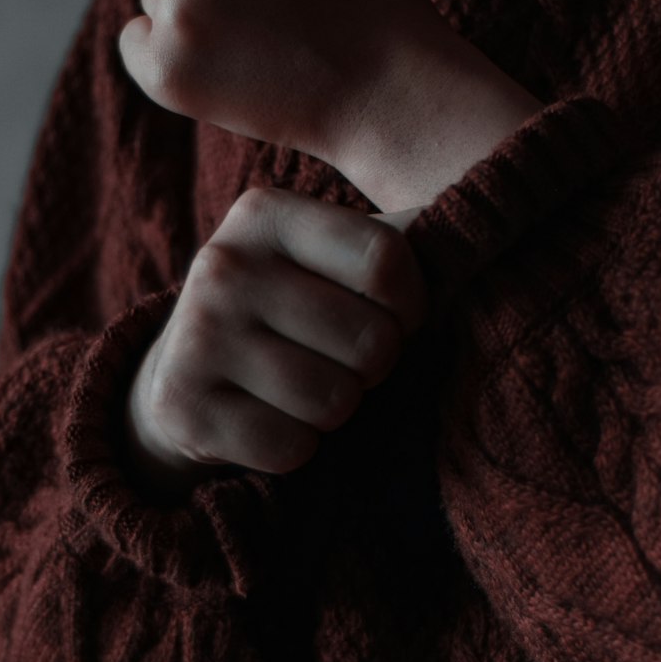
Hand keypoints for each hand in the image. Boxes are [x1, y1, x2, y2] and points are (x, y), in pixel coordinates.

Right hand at [125, 190, 429, 483]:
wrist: (184, 370)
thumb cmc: (290, 305)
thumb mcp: (327, 253)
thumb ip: (397, 236)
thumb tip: (478, 221)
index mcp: (265, 213)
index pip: (385, 260)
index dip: (411, 304)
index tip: (392, 314)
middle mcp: (222, 266)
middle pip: (370, 340)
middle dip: (372, 364)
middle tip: (338, 358)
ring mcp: (196, 338)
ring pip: (334, 401)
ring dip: (336, 408)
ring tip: (304, 385)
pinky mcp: (183, 408)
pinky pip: (291, 448)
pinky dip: (296, 446)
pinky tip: (268, 416)